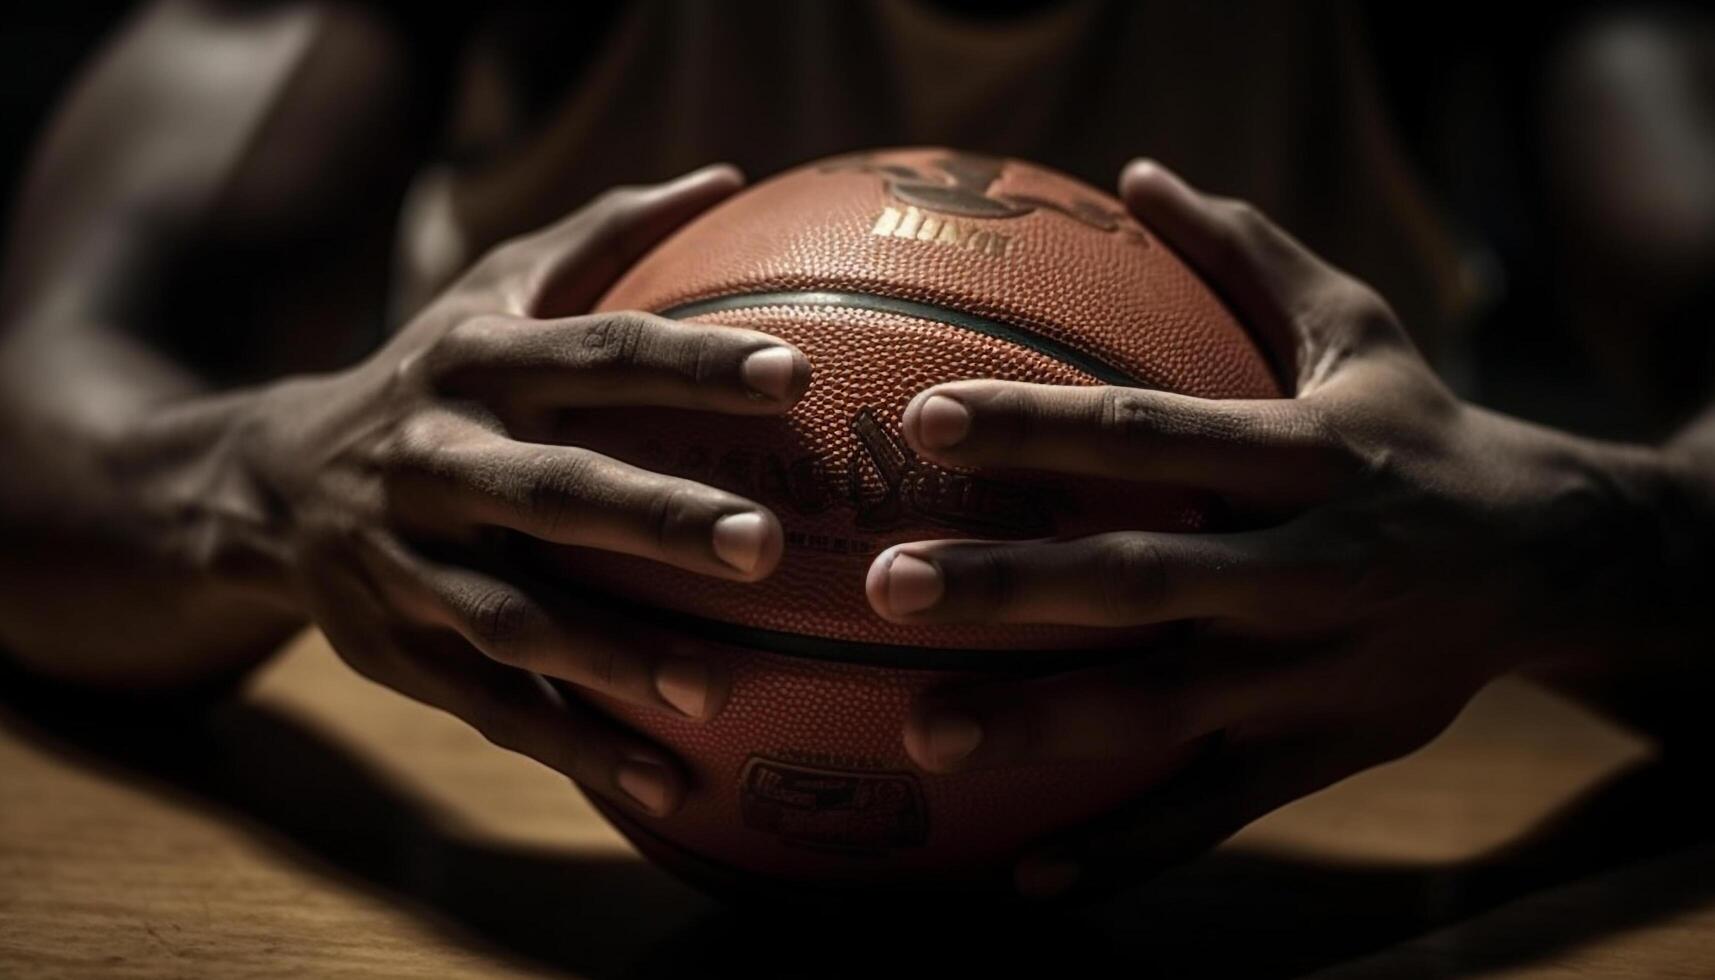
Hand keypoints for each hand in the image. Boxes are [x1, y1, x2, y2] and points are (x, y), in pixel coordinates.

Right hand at [236, 165, 809, 817]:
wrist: (268, 479)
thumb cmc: (430, 372)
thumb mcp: (491, 288)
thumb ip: (605, 235)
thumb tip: (727, 175)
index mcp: (475, 363)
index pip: (597, 353)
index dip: (689, 363)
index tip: (792, 375)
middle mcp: (438, 460)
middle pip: (553, 490)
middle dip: (655, 518)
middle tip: (764, 546)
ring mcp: (409, 563)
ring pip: (514, 616)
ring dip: (611, 656)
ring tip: (718, 692)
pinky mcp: (396, 648)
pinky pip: (493, 704)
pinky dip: (574, 744)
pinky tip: (663, 782)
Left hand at [864, 160, 1684, 897]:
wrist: (1558, 558)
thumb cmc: (1420, 432)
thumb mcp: (1356, 327)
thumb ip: (1246, 255)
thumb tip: (1138, 173)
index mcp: (1305, 457)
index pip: (1152, 437)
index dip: (1040, 428)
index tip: (924, 419)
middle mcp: (1306, 569)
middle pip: (1142, 581)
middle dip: (1013, 588)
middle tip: (884, 587)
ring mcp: (1314, 673)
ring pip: (1165, 711)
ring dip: (1042, 727)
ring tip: (920, 734)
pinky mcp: (1325, 753)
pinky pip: (1215, 811)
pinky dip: (1125, 849)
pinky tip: (1026, 875)